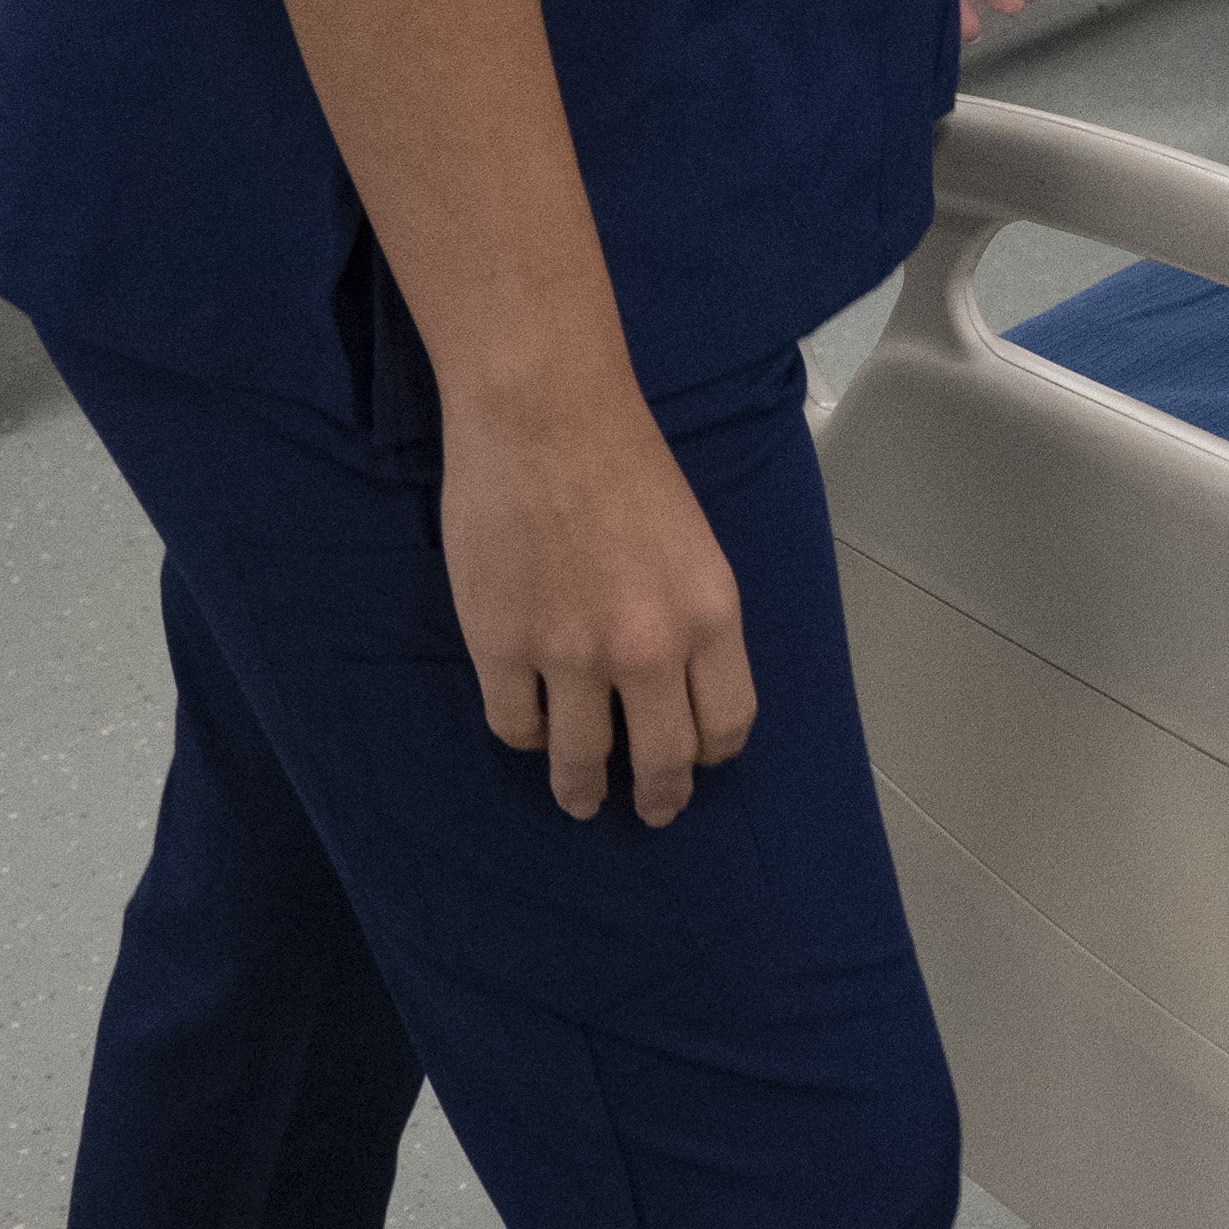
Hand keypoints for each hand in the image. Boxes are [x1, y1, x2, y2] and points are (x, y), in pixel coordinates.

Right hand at [436, 373, 754, 822]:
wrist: (545, 418)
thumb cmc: (627, 465)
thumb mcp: (695, 546)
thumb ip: (691, 618)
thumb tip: (678, 682)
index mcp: (710, 617)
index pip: (726, 722)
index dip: (713, 753)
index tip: (700, 762)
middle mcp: (648, 648)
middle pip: (664, 760)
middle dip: (660, 796)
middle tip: (651, 810)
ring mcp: (570, 654)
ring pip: (581, 759)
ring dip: (582, 788)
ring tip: (581, 798)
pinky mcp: (501, 648)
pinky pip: (515, 726)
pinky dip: (525, 737)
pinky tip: (532, 732)